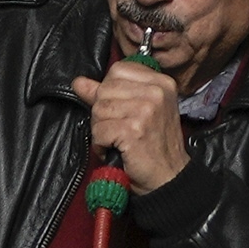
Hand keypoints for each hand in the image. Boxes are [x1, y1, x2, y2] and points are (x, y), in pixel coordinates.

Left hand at [79, 54, 187, 197]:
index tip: (120, 108)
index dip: (109, 91)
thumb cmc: (155, 146)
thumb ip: (109, 93)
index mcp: (161, 83)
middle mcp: (156, 92)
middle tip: (118, 129)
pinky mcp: (133, 130)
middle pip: (105, 90)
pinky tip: (115, 149)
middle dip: (103, 113)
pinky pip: (99, 131)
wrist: (169, 177)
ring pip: (99, 110)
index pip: (117, 70)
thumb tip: (79, 82)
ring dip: (101, 130)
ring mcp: (145, 110)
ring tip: (117, 140)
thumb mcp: (139, 112)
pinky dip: (101, 145)